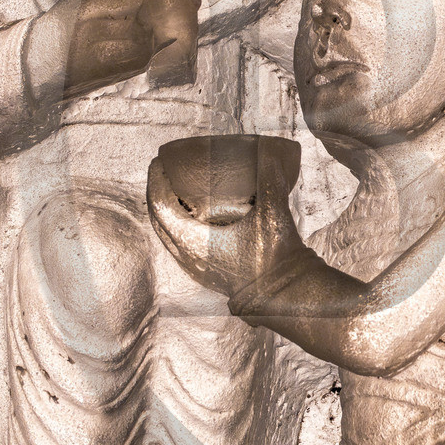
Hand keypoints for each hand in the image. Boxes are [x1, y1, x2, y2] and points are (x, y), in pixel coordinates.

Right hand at [29, 0, 199, 102]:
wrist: (35, 64)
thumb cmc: (69, 35)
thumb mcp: (90, 3)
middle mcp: (91, 8)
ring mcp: (95, 35)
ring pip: (146, 23)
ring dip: (174, 22)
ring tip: (189, 21)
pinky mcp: (100, 61)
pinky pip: (140, 52)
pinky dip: (160, 47)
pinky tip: (172, 44)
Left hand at [147, 146, 303, 308]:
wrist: (289, 296)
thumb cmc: (276, 261)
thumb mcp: (272, 214)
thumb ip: (270, 177)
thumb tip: (269, 148)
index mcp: (193, 243)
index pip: (159, 207)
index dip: (156, 181)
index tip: (159, 161)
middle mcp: (188, 258)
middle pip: (159, 221)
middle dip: (159, 193)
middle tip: (166, 170)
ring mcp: (196, 269)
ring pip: (169, 235)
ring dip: (169, 211)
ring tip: (178, 189)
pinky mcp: (208, 273)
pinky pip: (181, 245)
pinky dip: (181, 225)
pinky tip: (196, 215)